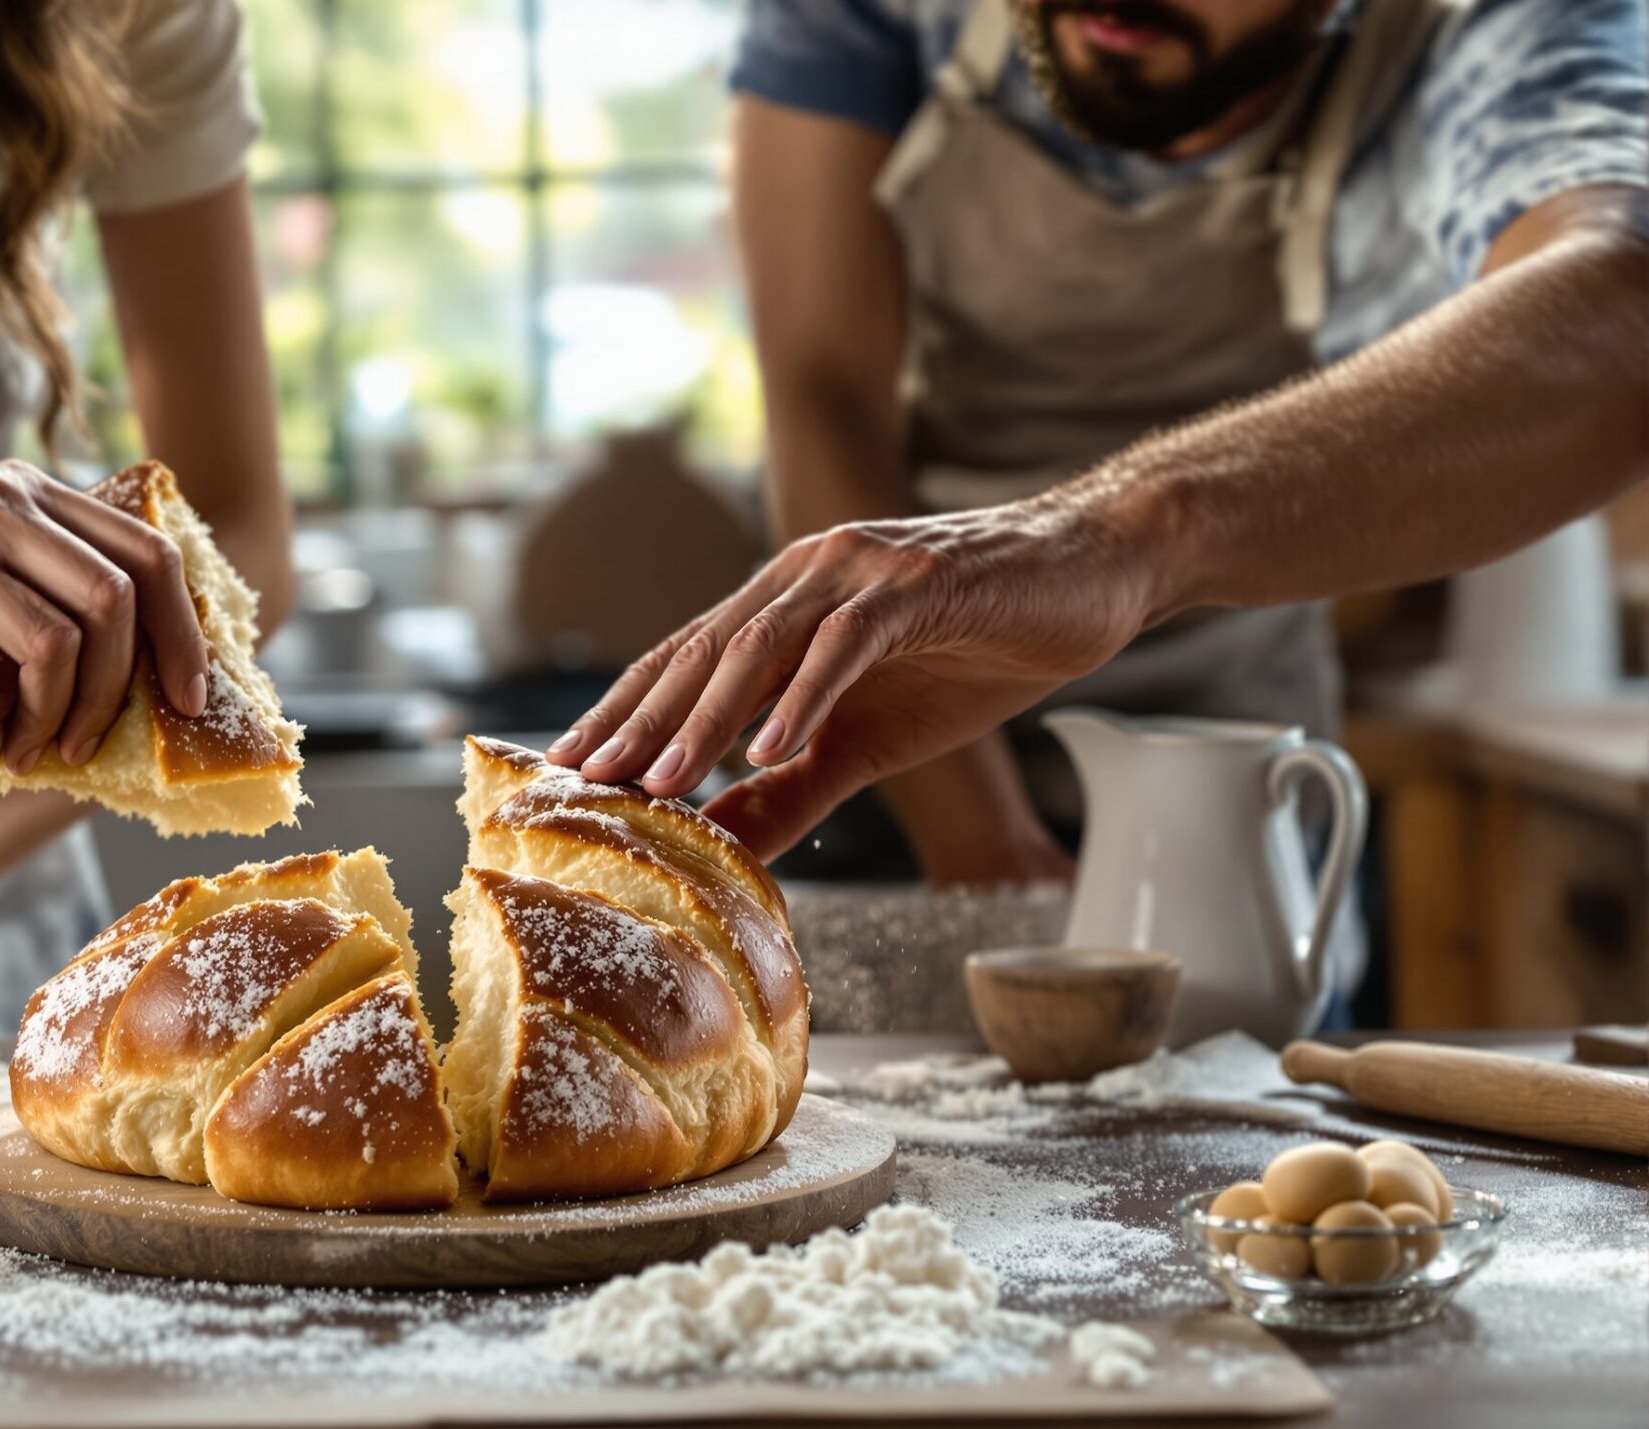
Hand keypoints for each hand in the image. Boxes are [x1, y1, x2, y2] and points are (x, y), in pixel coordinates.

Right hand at [0, 461, 210, 775]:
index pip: (147, 554)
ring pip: (54, 650)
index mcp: (25, 491)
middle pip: (114, 604)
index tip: (188, 695)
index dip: (184, 633)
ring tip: (38, 751)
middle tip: (102, 739)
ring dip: (58, 720)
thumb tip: (128, 654)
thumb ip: (38, 561)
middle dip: (125, 689)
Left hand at [548, 493, 1157, 860]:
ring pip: (761, 644)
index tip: (565, 774)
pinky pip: (847, 641)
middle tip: (584, 784)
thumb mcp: (870, 739)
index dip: (622, 715)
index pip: (682, 661)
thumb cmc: (976, 653)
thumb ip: (792, 787)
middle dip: (639, 722)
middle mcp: (805, 574)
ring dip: (705, 716)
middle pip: (701, 651)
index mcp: (783, 604)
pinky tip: (770, 747)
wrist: (1093, 576)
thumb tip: (717, 844)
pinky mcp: (922, 584)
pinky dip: (805, 695)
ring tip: (661, 778)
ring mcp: (861, 572)